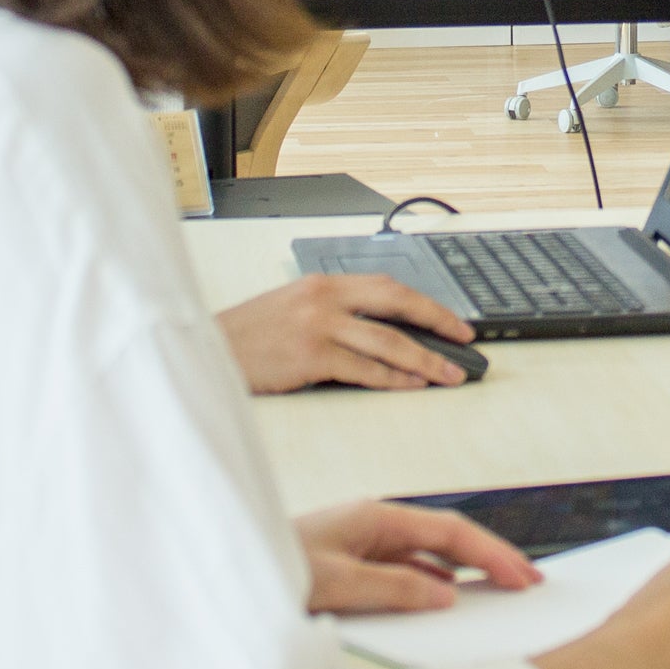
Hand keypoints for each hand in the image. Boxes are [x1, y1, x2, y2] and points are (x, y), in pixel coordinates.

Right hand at [217, 275, 474, 392]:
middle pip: (397, 304)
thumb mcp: (291, 309)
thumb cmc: (247, 337)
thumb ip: (332, 312)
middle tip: (465, 340)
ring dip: (425, 360)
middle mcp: (324, 298)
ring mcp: (318, 326)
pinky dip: (393, 379)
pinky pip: (364, 369)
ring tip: (449, 374)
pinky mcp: (310, 356)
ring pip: (388, 341)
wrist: (204, 351)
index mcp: (322, 283)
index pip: (387, 285)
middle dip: (438, 322)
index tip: (451, 319)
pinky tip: (412, 385)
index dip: (425, 303)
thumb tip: (382, 333)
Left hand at [297, 500, 539, 613]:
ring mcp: (364, 541)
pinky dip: (435, 581)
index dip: (490, 553)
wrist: (229, 566)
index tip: (521, 575)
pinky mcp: (353, 561)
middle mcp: (374, 523)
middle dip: (490, 557)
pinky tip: (447, 595)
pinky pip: (406, 568)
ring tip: (500, 587)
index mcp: (375, 517)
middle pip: (446, 538)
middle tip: (528, 580)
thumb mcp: (337, 582)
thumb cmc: (273, 565)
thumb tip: (446, 595)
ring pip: (428, 554)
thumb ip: (394, 588)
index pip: (449, 533)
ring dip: (465, 570)